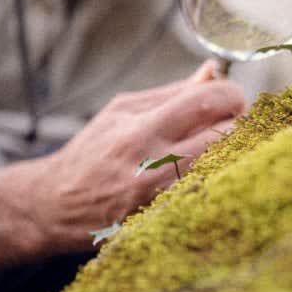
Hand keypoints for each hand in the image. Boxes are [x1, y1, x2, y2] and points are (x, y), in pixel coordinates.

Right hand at [0, 60, 243, 271]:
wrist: (52, 205)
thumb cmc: (91, 153)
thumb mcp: (123, 112)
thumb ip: (172, 93)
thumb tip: (213, 70)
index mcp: (140, 128)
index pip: (207, 100)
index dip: (232, 95)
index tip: (234, 98)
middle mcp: (151, 163)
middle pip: (225, 135)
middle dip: (239, 124)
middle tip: (236, 124)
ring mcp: (160, 198)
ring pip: (224, 167)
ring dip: (233, 153)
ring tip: (223, 149)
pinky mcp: (163, 222)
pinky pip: (208, 195)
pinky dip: (218, 180)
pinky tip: (212, 175)